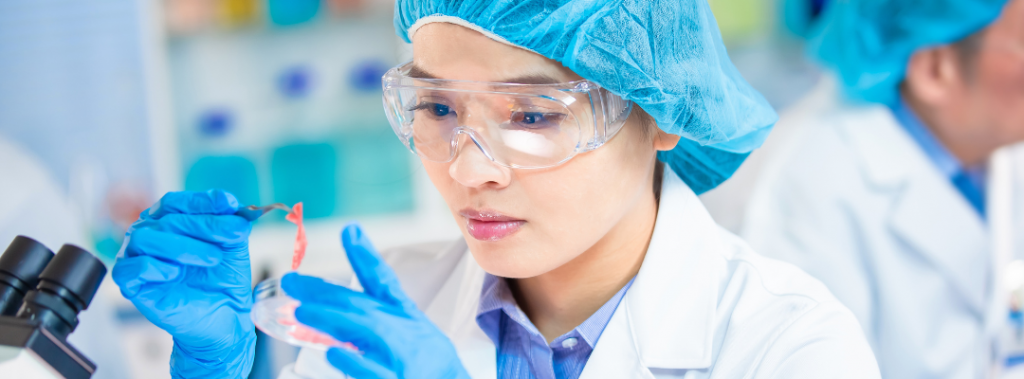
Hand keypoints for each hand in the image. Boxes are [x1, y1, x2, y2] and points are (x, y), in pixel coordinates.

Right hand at [112, 190, 255, 378]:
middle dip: (205, 225)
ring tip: (212, 259)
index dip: (202, 201)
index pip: (177, 202)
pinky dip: (153, 267)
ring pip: (146, 239)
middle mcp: (148, 234)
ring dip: (183, 246)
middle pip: (167, 219)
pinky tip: (175, 273)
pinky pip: (130, 268)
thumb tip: (235, 206)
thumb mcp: (232, 245)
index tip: (229, 204)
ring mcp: (136, 257)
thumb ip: (232, 222)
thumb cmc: (222, 277)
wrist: (222, 315)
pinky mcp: (130, 284)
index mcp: (168, 219)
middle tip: (234, 234)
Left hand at [282, 223, 469, 378]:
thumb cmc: (425, 357)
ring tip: (301, 311)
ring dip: (331, 319)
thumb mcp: (408, 322)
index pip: (382, 281)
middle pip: (360, 305)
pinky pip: (373, 373)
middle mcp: (401, 330)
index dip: (366, 255)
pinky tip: (333, 354)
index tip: (350, 230)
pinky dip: (354, 362)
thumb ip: (376, 297)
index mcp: (403, 313)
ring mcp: (398, 356)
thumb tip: (346, 264)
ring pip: (363, 332)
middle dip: (324, 292)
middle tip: (291, 281)